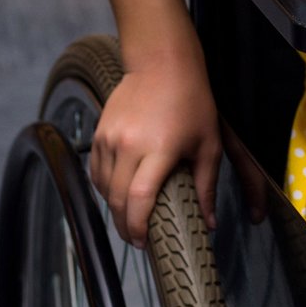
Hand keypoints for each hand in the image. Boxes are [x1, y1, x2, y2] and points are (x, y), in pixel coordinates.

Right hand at [89, 51, 222, 245]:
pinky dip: (104, 187)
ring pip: (103, 187)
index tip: (144, 243)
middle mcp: (128, 145)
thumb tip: (210, 223)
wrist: (161, 63)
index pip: (139, 199)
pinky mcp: (99, 132)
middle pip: (116, 200)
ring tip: (129, 219)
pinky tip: (117, 194)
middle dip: (125, 226)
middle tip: (137, 240)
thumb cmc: (191, 101)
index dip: (138, 226)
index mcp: (158, 149)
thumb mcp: (208, 144)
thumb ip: (206, 186)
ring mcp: (109, 138)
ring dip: (114, 208)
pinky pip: (95, 170)